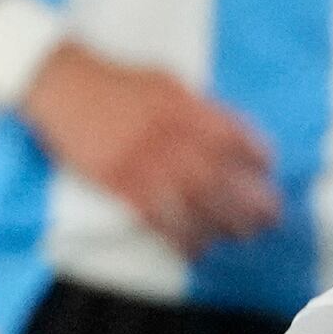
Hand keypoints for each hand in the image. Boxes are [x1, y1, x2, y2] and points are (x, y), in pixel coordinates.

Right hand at [24, 44, 284, 250]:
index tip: (267, 171)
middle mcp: (169, 136)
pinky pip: (155, 217)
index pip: (233, 137)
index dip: (256, 156)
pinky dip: (179, 238)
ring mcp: (143, 161)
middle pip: (220, 176)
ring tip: (242, 238)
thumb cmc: (118, 83)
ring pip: (193, 202)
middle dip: (251, 200)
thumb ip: (201, 108)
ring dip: (222, 224)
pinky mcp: (118, 181)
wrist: (62, 83)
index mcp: (186, 109)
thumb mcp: (168, 83)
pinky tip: (196, 250)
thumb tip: (236, 135)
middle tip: (270, 218)